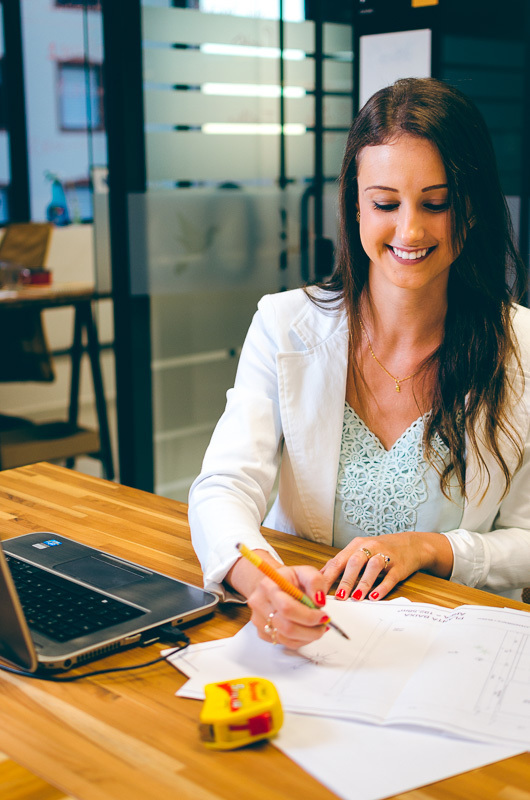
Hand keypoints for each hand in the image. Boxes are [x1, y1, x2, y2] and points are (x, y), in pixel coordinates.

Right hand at [246, 564, 329, 648]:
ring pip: (287, 639)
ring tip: (316, 626)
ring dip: (307, 636)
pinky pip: (284, 643)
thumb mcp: (305, 572)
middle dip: (311, 630)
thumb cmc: (290, 580)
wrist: (274, 585)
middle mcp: (259, 604)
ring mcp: (258, 620)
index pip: (288, 608)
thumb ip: (315, 581)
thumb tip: (319, 601)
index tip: (323, 616)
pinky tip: (305, 629)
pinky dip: (299, 639)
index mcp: (268, 586)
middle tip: (323, 624)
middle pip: (287, 628)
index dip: (309, 616)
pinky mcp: (261, 632)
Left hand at [320, 531, 452, 601]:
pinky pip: (391, 577)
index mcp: (357, 545)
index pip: (339, 560)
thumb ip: (342, 562)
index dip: (328, 575)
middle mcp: (370, 547)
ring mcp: (385, 556)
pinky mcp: (399, 566)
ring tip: (356, 597)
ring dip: (364, 583)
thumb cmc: (380, 550)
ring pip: (373, 567)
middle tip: (339, 596)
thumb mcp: (359, 551)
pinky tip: (375, 596)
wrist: (410, 544)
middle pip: (355, 562)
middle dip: (346, 580)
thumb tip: (321, 575)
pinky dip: (383, 587)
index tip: (319, 589)